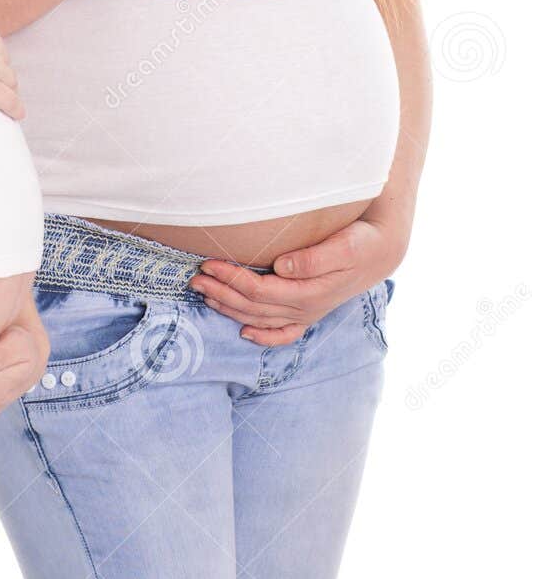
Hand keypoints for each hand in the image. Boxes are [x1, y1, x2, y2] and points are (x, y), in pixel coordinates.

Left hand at [188, 213, 407, 346]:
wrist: (383, 250)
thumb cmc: (362, 242)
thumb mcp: (344, 245)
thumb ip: (314, 258)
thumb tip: (283, 267)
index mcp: (309, 294)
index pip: (259, 290)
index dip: (231, 279)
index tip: (209, 264)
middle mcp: (305, 309)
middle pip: (253, 307)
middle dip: (222, 293)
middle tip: (195, 279)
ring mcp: (306, 314)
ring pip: (260, 319)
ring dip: (230, 308)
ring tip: (205, 294)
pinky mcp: (309, 312)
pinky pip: (283, 333)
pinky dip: (262, 336)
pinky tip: (244, 333)